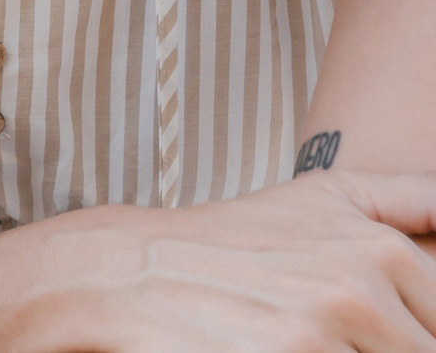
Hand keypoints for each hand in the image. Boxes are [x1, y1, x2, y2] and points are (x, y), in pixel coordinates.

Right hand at [6, 172, 435, 350]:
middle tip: (319, 331)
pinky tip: (269, 348)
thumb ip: (408, 198)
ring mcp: (317, 336)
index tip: (367, 327)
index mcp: (382, 252)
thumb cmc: (230, 240)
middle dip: (373, 349)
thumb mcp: (322, 197)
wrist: (128, 272)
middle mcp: (357, 292)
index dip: (410, 333)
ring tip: (292, 338)